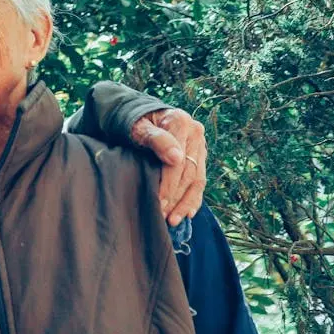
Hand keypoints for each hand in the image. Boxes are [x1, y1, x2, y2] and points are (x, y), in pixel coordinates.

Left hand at [130, 108, 206, 225]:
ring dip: (186, 202)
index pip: (178, 162)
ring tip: (174, 220)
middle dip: (175, 197)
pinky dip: (194, 198)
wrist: (140, 113)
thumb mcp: (137, 126)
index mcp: (180, 122)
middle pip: (188, 172)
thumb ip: (155, 139)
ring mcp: (199, 144)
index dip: (168, 185)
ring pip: (197, 179)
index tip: (158, 203)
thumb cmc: (133, 121)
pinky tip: (188, 214)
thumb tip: (176, 158)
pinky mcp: (199, 154)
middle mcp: (195, 132)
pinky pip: (200, 179)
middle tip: (163, 216)